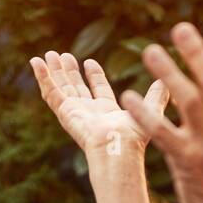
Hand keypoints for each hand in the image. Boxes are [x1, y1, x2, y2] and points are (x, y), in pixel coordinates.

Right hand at [30, 51, 168, 158]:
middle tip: (62, 55)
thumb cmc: (134, 138)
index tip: (89, 61)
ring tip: (48, 55)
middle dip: (69, 72)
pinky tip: (36, 63)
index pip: (97, 90)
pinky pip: (51, 92)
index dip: (93, 75)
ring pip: (60, 88)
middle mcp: (88, 113)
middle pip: (75, 88)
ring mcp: (74, 112)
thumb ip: (156, 97)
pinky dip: (42, 77)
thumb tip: (167, 83)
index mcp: (106, 113)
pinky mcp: (64, 112)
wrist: (118, 148)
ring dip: (54, 72)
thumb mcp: (149, 111)